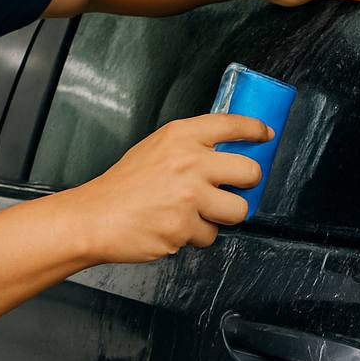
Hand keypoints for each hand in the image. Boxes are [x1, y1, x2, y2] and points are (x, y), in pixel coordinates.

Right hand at [62, 113, 271, 264]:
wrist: (95, 218)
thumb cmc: (121, 187)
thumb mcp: (155, 149)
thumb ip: (188, 148)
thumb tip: (223, 155)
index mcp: (180, 137)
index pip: (231, 124)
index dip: (255, 129)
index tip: (265, 135)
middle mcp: (189, 162)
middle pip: (250, 172)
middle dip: (248, 184)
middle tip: (234, 188)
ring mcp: (189, 196)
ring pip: (238, 210)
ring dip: (224, 216)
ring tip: (199, 213)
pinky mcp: (186, 227)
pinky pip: (210, 235)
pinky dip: (196, 236)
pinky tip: (176, 226)